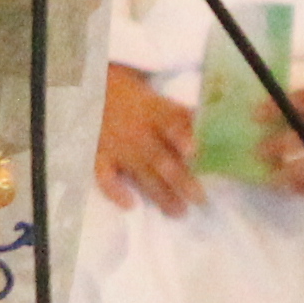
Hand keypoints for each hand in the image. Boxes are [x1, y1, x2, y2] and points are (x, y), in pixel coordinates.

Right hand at [95, 65, 198, 214]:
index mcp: (154, 113)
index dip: (181, 136)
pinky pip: (105, 177)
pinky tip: (130, 205)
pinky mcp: (101, 157)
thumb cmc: (133, 97)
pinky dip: (114, 191)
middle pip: (161, 159)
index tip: (194, 152)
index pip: (170, 124)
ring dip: (160, 194)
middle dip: (181, 180)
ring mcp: (118, 148)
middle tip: (199, 199)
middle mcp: (138, 133)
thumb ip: (182, 115)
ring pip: (141, 174)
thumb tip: (210, 130)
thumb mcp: (158, 98)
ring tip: (178, 211)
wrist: (92, 91)